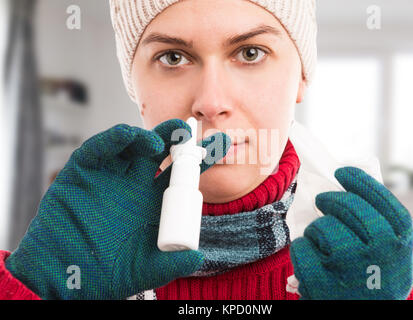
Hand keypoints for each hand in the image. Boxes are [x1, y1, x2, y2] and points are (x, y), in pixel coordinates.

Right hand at [6, 119, 230, 299]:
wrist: (63, 275)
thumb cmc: (106, 274)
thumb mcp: (146, 269)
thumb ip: (173, 263)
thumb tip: (201, 255)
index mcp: (154, 203)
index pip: (183, 176)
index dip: (202, 160)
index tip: (222, 145)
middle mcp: (135, 184)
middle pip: (162, 153)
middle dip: (177, 139)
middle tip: (190, 130)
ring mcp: (110, 175)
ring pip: (133, 145)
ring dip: (149, 136)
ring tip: (163, 141)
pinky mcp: (84, 169)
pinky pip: (101, 147)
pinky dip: (116, 139)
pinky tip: (131, 138)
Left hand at [290, 166, 412, 299]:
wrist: (363, 315)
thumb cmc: (374, 281)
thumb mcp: (392, 257)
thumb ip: (381, 226)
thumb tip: (351, 188)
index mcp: (400, 242)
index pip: (380, 200)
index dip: (360, 182)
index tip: (342, 172)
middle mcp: (378, 250)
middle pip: (348, 207)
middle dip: (330, 199)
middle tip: (322, 200)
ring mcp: (348, 265)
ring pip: (321, 226)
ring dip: (316, 229)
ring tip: (322, 243)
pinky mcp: (319, 279)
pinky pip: (301, 246)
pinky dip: (302, 249)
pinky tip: (312, 259)